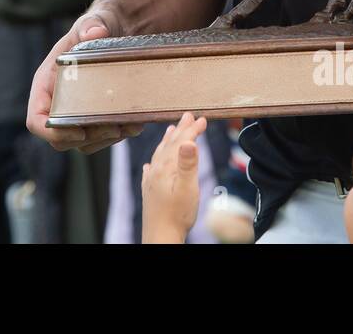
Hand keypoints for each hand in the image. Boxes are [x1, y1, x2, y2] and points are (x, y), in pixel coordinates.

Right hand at [26, 10, 143, 152]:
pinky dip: (118, 134)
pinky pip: (101, 137)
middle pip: (61, 138)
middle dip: (87, 138)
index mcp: (47, 84)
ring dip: (106, 140)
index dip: (52, 132)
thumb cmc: (98, 26)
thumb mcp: (94, 22)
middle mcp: (57, 102)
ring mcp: (76, 113)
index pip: (36, 119)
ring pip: (84, 143)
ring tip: (129, 126)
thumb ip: (91, 26)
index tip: (79, 131)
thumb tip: (96, 32)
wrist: (119, 31)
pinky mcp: (96, 117)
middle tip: (114, 128)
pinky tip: (136, 123)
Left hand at [141, 112, 207, 243]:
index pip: (181, 142)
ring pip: (159, 155)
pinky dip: (154, 163)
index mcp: (167, 168)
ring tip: (171, 130)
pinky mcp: (150, 192)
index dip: (192, 130)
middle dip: (181, 129)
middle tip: (188, 116)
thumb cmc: (176, 215)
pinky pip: (151, 170)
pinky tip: (150, 164)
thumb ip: (188, 164)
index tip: (202, 119)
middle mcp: (157, 171)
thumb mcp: (187, 188)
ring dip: (167, 141)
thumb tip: (188, 141)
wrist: (160, 236)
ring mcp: (152, 181)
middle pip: (169, 144)